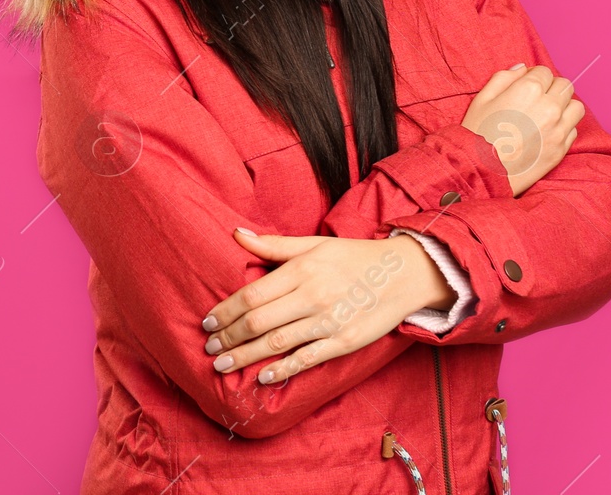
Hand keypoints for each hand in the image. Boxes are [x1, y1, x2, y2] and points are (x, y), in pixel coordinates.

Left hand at [200, 228, 452, 384]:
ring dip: (246, 356)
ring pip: (278, 343)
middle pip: (259, 321)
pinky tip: (262, 378)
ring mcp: (329, 321)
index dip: (225, 311)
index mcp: (301, 270)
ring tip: (222, 365)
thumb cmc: (353, 257)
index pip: (252, 295)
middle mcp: (312, 296)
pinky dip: (283, 370)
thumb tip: (236, 233)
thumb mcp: (313, 244)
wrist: (404, 274)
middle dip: (229, 337)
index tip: (207, 324)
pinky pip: (308, 359)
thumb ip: (274, 245)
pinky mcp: (345, 342)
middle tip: (209, 348)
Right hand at [461, 63, 581, 195]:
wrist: (483, 170)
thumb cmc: (477, 133)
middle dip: (551, 88)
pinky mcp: (562, 148)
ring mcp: (559, 128)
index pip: (544, 72)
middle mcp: (549, 106)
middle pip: (565, 86)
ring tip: (547, 114)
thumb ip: (503, 78)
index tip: (526, 85)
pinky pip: (573, 129)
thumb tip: (522, 69)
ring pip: (576, 106)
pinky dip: (563, 127)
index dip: (534, 76)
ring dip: (564, 106)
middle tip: (537, 99)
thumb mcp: (482, 99)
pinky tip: (546, 131)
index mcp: (529, 89)